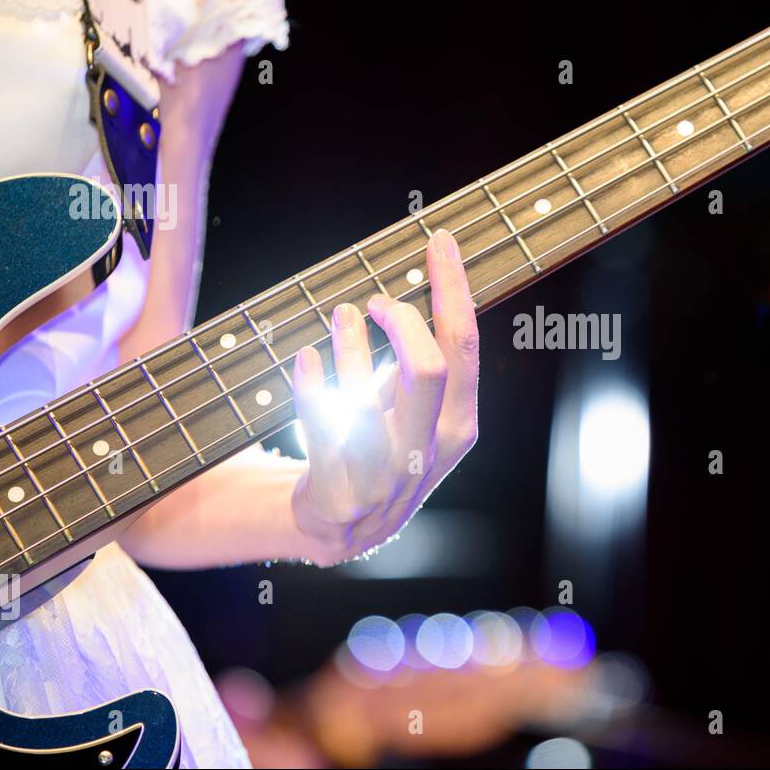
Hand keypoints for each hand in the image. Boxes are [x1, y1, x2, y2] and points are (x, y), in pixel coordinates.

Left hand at [290, 228, 478, 565]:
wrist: (339, 528)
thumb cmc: (377, 450)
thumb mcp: (413, 412)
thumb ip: (422, 362)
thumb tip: (422, 283)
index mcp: (458, 426)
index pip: (465, 347)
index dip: (453, 289)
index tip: (438, 241)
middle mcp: (428, 452)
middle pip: (430, 368)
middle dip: (400, 319)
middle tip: (375, 298)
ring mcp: (385, 479)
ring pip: (369, 399)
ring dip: (350, 347)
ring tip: (340, 314)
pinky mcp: (340, 496)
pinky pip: (321, 430)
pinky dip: (312, 386)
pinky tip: (305, 357)